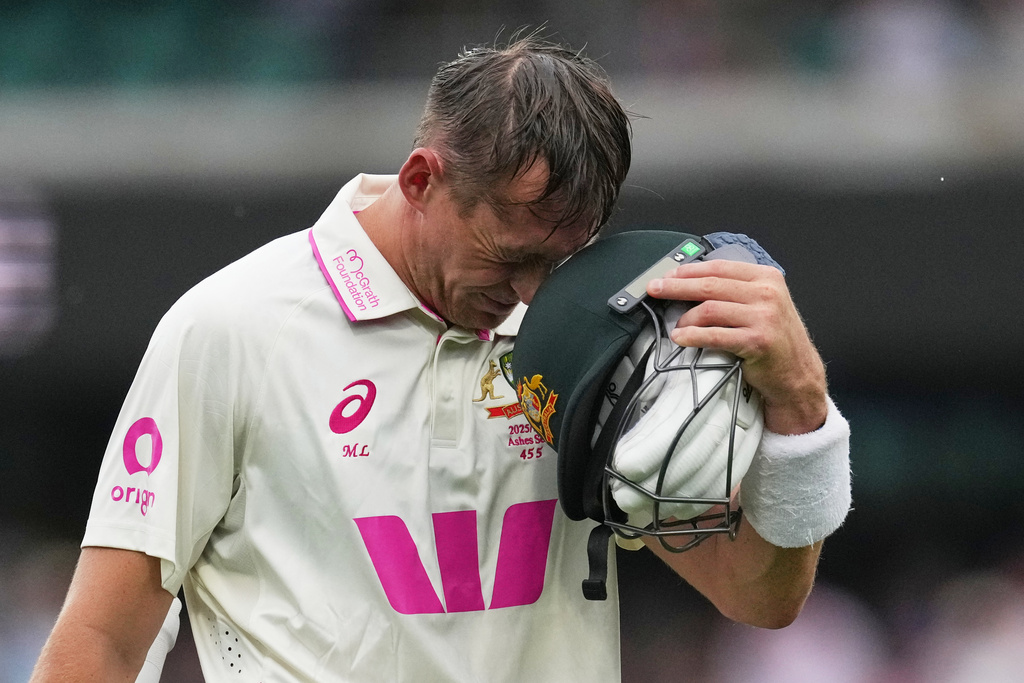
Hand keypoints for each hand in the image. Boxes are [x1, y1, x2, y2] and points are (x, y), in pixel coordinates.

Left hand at [647, 259, 826, 434]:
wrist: (797, 374)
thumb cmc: (776, 339)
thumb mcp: (764, 304)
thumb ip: (736, 290)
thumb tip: (692, 282)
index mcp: (766, 278)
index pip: (719, 268)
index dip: (689, 270)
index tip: (668, 275)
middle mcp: (767, 294)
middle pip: (709, 285)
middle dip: (676, 286)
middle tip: (655, 289)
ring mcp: (763, 317)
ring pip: (709, 309)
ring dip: (686, 318)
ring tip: (676, 325)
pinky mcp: (756, 342)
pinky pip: (714, 335)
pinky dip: (692, 336)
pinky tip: (681, 337)